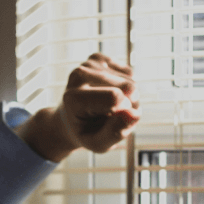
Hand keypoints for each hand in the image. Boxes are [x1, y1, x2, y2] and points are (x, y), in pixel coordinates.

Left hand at [18, 53, 139, 160]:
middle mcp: (78, 75)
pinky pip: (128, 73)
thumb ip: (115, 133)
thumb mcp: (97, 144)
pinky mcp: (98, 59)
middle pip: (129, 87)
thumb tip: (134, 114)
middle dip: (130, 105)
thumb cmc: (85, 132)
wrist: (70, 119)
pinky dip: (125, 87)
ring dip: (128, 98)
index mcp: (73, 98)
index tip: (113, 122)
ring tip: (110, 107)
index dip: (125, 113)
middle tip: (113, 116)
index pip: (115, 98)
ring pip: (131, 80)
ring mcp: (88, 64)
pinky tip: (110, 93)